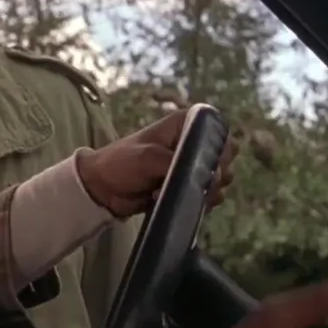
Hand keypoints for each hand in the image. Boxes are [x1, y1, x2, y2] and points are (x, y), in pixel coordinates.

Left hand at [75, 108, 237, 216]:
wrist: (102, 190)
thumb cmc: (121, 163)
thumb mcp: (148, 158)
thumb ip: (180, 164)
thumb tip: (212, 176)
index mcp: (184, 124)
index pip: (219, 130)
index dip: (222, 148)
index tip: (213, 165)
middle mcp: (191, 143)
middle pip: (224, 157)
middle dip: (217, 173)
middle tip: (200, 183)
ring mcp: (190, 166)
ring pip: (218, 178)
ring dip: (207, 190)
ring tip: (184, 193)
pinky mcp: (186, 187)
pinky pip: (207, 195)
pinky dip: (199, 201)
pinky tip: (180, 202)